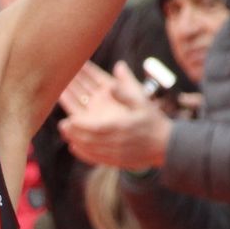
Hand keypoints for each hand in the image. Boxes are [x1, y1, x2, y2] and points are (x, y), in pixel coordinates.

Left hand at [57, 60, 173, 170]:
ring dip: (77, 143)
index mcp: (121, 127)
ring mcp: (116, 154)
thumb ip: (128, 87)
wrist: (167, 146)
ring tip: (66, 136)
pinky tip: (75, 148)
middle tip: (62, 125)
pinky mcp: (117, 162)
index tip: (68, 119)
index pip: (95, 128)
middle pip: (90, 140)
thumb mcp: (143, 102)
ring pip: (91, 150)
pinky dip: (84, 155)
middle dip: (74, 133)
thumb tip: (118, 67)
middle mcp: (117, 143)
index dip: (80, 125)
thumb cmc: (154, 122)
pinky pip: (97, 159)